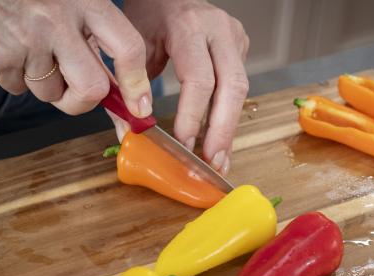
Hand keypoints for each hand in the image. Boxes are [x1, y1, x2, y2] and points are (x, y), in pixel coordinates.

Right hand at [0, 0, 152, 116]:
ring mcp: (27, 40)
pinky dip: (16, 78)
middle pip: (91, 89)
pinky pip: (19, 90)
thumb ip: (96, 39)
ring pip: (51, 94)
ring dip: (45, 84)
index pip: (127, 48)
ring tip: (31, 51)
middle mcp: (58, 20)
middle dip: (83, 101)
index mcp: (86, 1)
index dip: (137, 84)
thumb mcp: (72, 2)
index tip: (139, 106)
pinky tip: (10, 49)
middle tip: (73, 90)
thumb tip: (124, 94)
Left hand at [124, 0, 249, 173]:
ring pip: (242, 91)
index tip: (184, 144)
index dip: (193, 116)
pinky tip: (219, 140)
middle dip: (222, 130)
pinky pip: (238, 88)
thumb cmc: (150, 14)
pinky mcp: (241, 48)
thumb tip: (131, 131)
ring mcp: (235, 39)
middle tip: (211, 162)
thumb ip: (133, 85)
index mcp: (190, 26)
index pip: (199, 79)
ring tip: (218, 160)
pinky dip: (228, 116)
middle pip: (233, 88)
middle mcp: (220, 31)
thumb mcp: (135, 44)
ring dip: (229, 129)